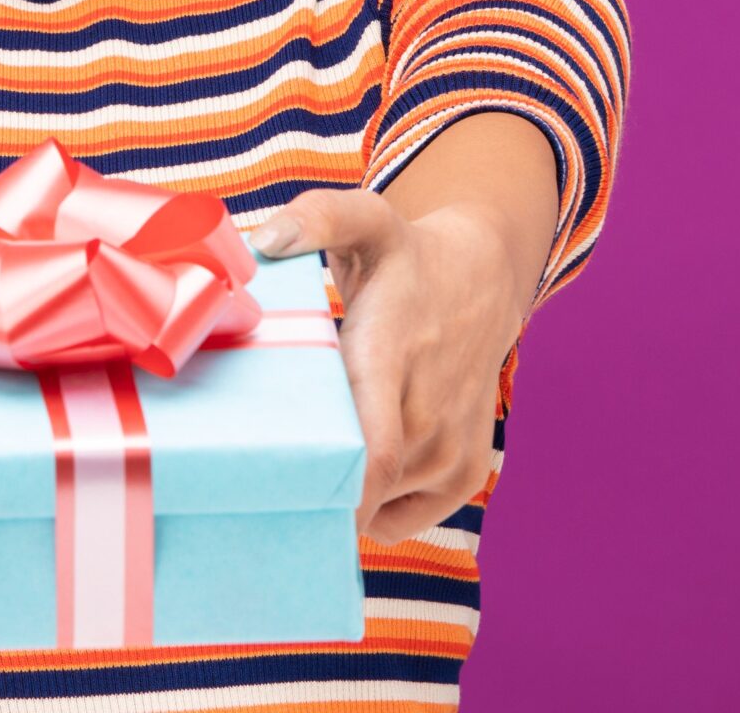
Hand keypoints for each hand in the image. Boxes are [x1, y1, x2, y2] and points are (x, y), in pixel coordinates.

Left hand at [248, 189, 533, 545]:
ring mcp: (451, 450)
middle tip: (257, 483)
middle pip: (358, 490)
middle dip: (305, 495)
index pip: (370, 454)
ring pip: (375, 508)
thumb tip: (261, 242)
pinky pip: (400, 522)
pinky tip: (353, 471)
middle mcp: (426, 414)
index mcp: (389, 358)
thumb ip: (317, 218)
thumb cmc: (402, 259)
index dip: (323, 494)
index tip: (271, 499)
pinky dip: (371, 511)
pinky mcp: (466, 474)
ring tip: (308, 459)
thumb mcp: (365, 221)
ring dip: (337, 497)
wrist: (482, 280)